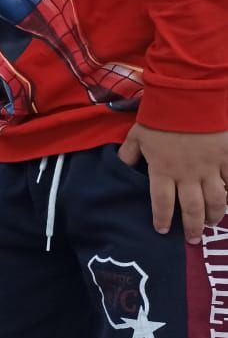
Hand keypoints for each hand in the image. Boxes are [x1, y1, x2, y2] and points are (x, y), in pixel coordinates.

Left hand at [118, 124, 227, 241]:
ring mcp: (210, 167)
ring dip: (215, 215)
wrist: (188, 97)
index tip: (162, 230)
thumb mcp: (137, 135)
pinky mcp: (227, 157)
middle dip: (193, 227)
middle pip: (192, 209)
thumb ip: (129, 154)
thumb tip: (120, 165)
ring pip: (216, 200)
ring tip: (213, 224)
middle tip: (194, 240)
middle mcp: (187, 174)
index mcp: (162, 170)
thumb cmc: (160, 116)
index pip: (161, 203)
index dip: (162, 219)